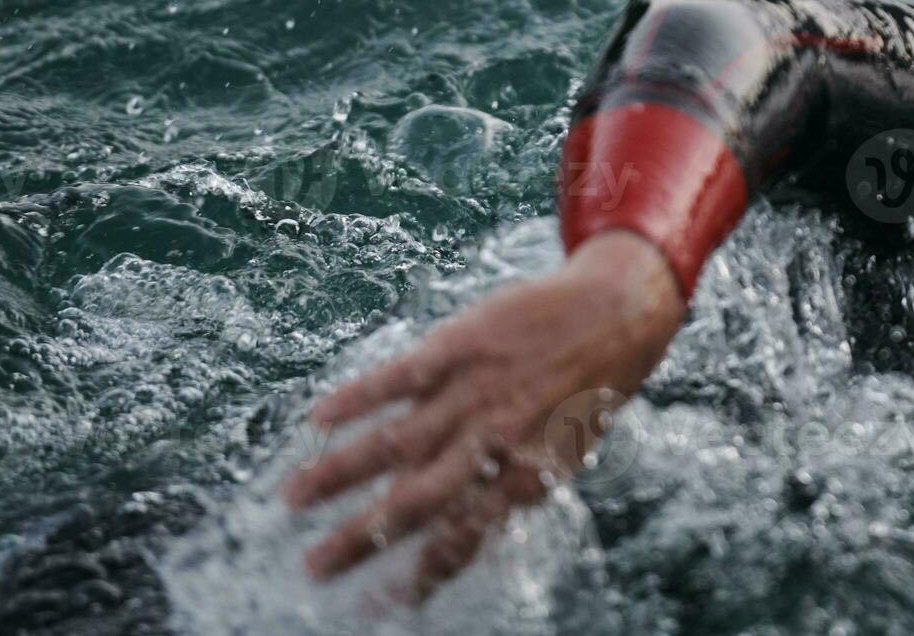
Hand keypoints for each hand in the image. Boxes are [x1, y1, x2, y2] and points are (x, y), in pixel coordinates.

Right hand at [283, 230, 684, 602]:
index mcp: (526, 476)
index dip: (418, 575)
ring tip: (293, 500)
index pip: (461, 539)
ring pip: (395, 443)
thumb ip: (513, 488)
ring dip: (339, 473)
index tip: (376, 604)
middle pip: (415, 501)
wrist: (620, 311)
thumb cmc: (593, 389)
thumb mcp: (566, 452)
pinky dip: (358, 399)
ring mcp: (474, 392)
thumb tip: (466, 532)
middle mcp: (494, 441)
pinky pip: (399, 378)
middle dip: (360, 538)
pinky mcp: (461, 346)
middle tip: (313, 567)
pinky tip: (318, 419)